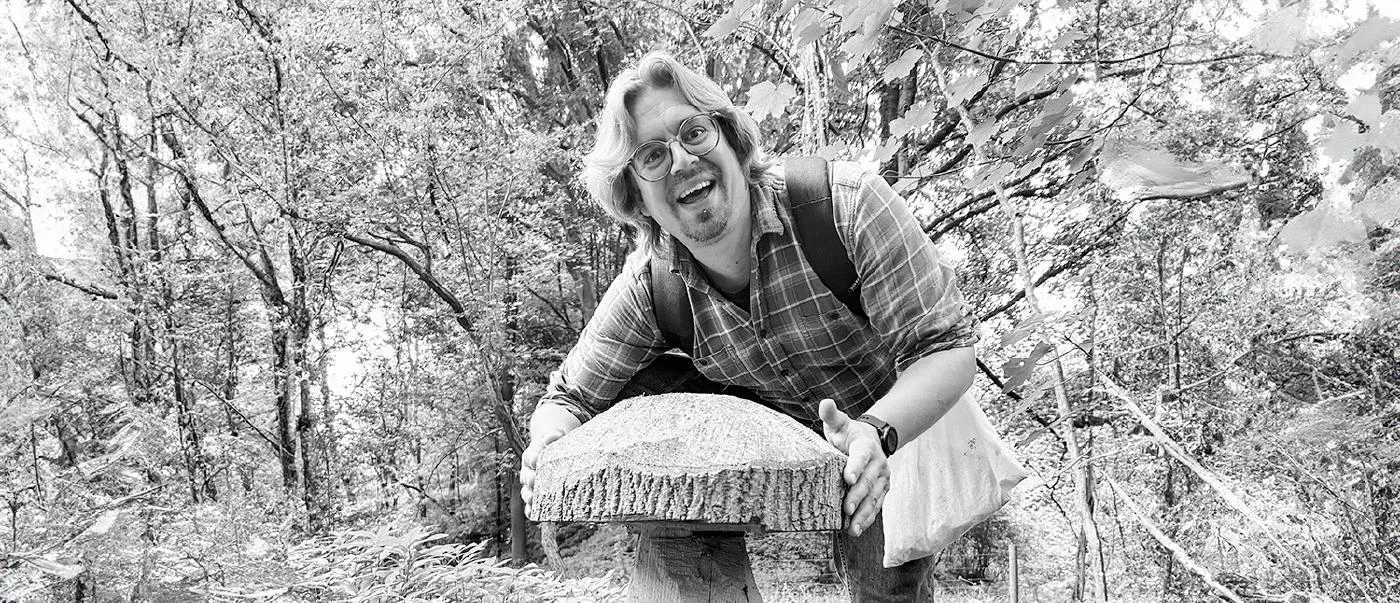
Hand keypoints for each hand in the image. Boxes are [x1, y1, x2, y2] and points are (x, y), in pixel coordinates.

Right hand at [520, 425, 572, 518]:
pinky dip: (531, 511)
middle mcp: (528, 471)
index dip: (532, 459)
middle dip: (530, 480)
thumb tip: (552, 436)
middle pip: (526, 476)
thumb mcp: (556, 436)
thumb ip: (553, 435)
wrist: (555, 453)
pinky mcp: (536, 497)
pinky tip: (536, 515)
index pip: (529, 456)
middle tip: (535, 482)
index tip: (535, 461)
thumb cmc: (556, 445)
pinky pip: (531, 506)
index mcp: (531, 455)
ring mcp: (531, 485)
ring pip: (527, 492)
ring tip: (534, 501)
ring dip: (529, 497)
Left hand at [818, 398, 889, 537]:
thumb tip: (825, 403)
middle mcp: (877, 464)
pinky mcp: (882, 490)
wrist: (871, 440)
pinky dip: (868, 518)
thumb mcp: (839, 423)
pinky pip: (876, 505)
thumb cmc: (848, 433)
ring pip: (874, 498)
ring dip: (863, 514)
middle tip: (846, 509)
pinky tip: (858, 530)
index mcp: (866, 447)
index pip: (860, 457)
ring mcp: (882, 478)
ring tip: (852, 528)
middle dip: (857, 496)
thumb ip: (831, 415)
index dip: (855, 467)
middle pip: (868, 482)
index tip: (847, 479)